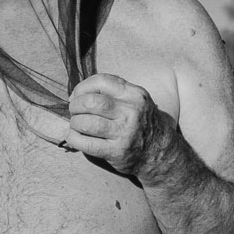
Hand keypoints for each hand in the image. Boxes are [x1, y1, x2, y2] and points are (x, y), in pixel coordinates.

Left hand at [28, 73, 173, 178]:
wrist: (160, 152)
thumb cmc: (141, 123)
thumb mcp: (135, 100)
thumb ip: (112, 92)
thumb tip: (76, 94)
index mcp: (134, 94)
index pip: (101, 81)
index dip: (82, 87)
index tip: (77, 95)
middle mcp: (131, 112)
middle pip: (91, 102)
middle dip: (76, 106)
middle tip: (74, 111)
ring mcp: (124, 133)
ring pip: (87, 123)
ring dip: (74, 123)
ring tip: (76, 124)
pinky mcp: (116, 152)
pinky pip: (87, 144)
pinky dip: (73, 139)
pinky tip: (73, 137)